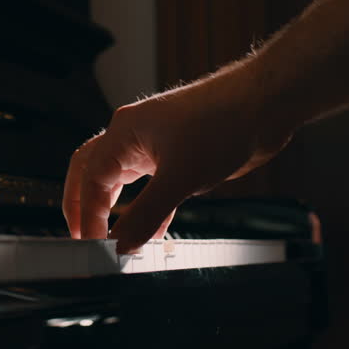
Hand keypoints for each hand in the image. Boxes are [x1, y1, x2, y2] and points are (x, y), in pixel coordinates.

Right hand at [62, 61, 297, 252]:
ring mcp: (153, 145)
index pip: (91, 179)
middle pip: (90, 172)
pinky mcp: (175, 156)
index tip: (94, 244)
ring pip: (117, 179)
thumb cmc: (223, 123)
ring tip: (108, 236)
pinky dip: (144, 208)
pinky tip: (151, 231)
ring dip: (111, 207)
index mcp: (124, 132)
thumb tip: (122, 243)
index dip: (89, 215)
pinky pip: (148, 185)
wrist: (266, 105)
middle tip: (82, 237)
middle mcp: (132, 136)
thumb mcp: (180, 177)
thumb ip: (146, 214)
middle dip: (82, 206)